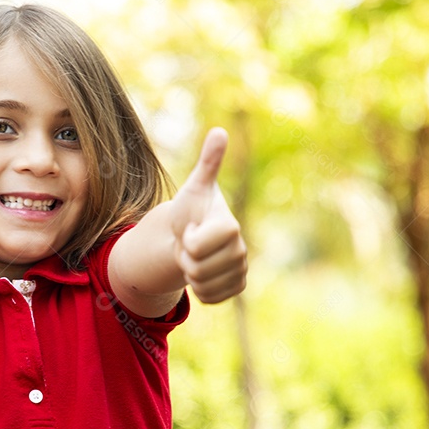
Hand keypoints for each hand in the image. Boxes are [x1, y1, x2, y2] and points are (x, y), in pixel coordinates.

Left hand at [169, 128, 246, 303]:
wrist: (191, 236)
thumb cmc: (192, 209)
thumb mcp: (194, 187)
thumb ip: (208, 163)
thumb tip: (219, 131)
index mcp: (231, 226)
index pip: (197, 246)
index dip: (187, 239)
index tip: (191, 228)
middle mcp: (242, 251)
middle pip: (197, 268)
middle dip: (186, 257)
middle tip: (190, 243)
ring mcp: (241, 271)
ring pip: (201, 285)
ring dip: (190, 273)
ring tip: (195, 256)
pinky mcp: (237, 288)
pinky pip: (209, 298)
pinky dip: (199, 289)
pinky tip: (203, 272)